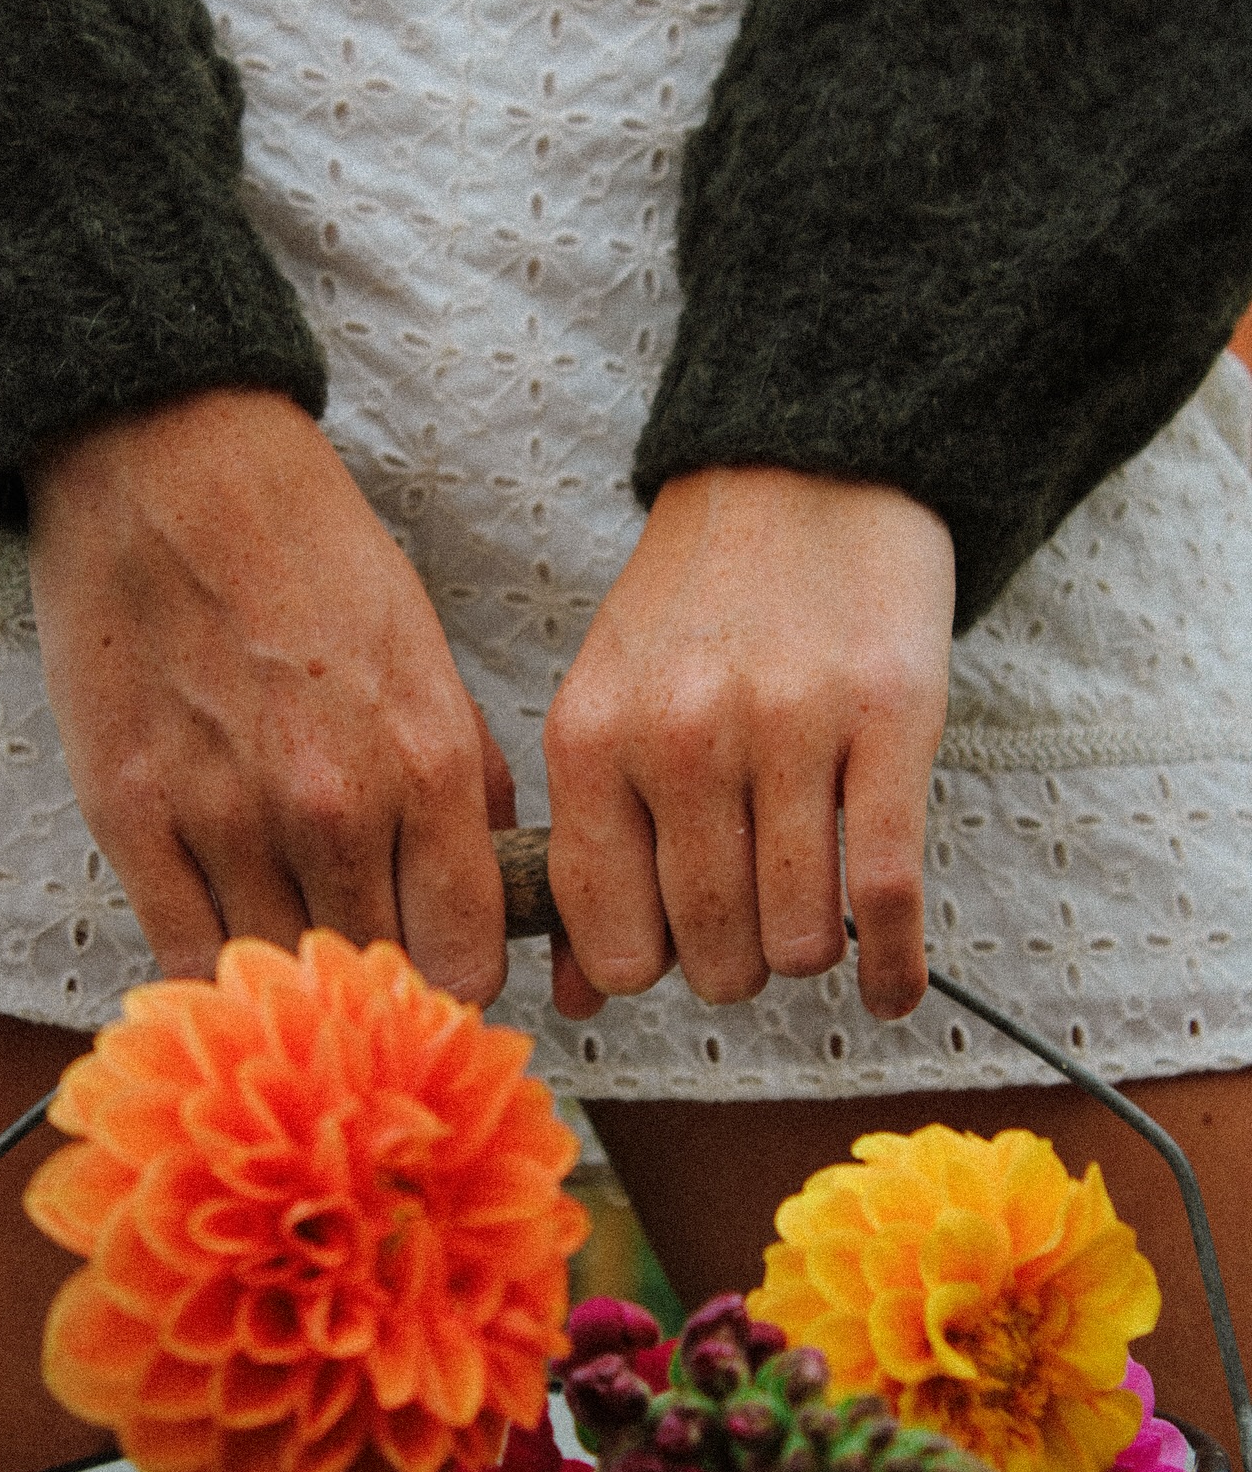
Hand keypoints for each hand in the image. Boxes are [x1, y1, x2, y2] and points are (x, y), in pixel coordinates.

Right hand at [26, 389, 513, 999]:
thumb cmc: (310, 550)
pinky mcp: (132, 815)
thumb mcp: (425, 646)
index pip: (462, 958)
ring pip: (278, 970)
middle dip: (376, 974)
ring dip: (292, 967)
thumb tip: (489, 868)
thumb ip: (464, 771)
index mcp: (425, 764)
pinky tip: (226, 929)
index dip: (456, 978)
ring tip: (292, 929)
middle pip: (371, 973)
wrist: (176, 469)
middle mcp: (334, 808)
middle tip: (361, 950)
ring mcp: (226, 818)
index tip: (438, 965)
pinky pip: (183, 949)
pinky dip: (212, 959)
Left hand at [543, 465, 954, 1019]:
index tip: (672, 948)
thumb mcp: (607, 702)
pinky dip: (895, 967)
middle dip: (733, 967)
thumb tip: (576, 998)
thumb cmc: (697, 604)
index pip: (610, 936)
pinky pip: (890, 896)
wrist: (801, 473)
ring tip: (809, 908)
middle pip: (711, 953)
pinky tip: (891, 984)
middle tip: (748, 929)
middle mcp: (681, 737)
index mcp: (592, 736)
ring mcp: (788, 729)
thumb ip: (589, 847)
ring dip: (808, 951)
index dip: (646, 969)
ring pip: (800, 940)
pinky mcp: (890, 721)